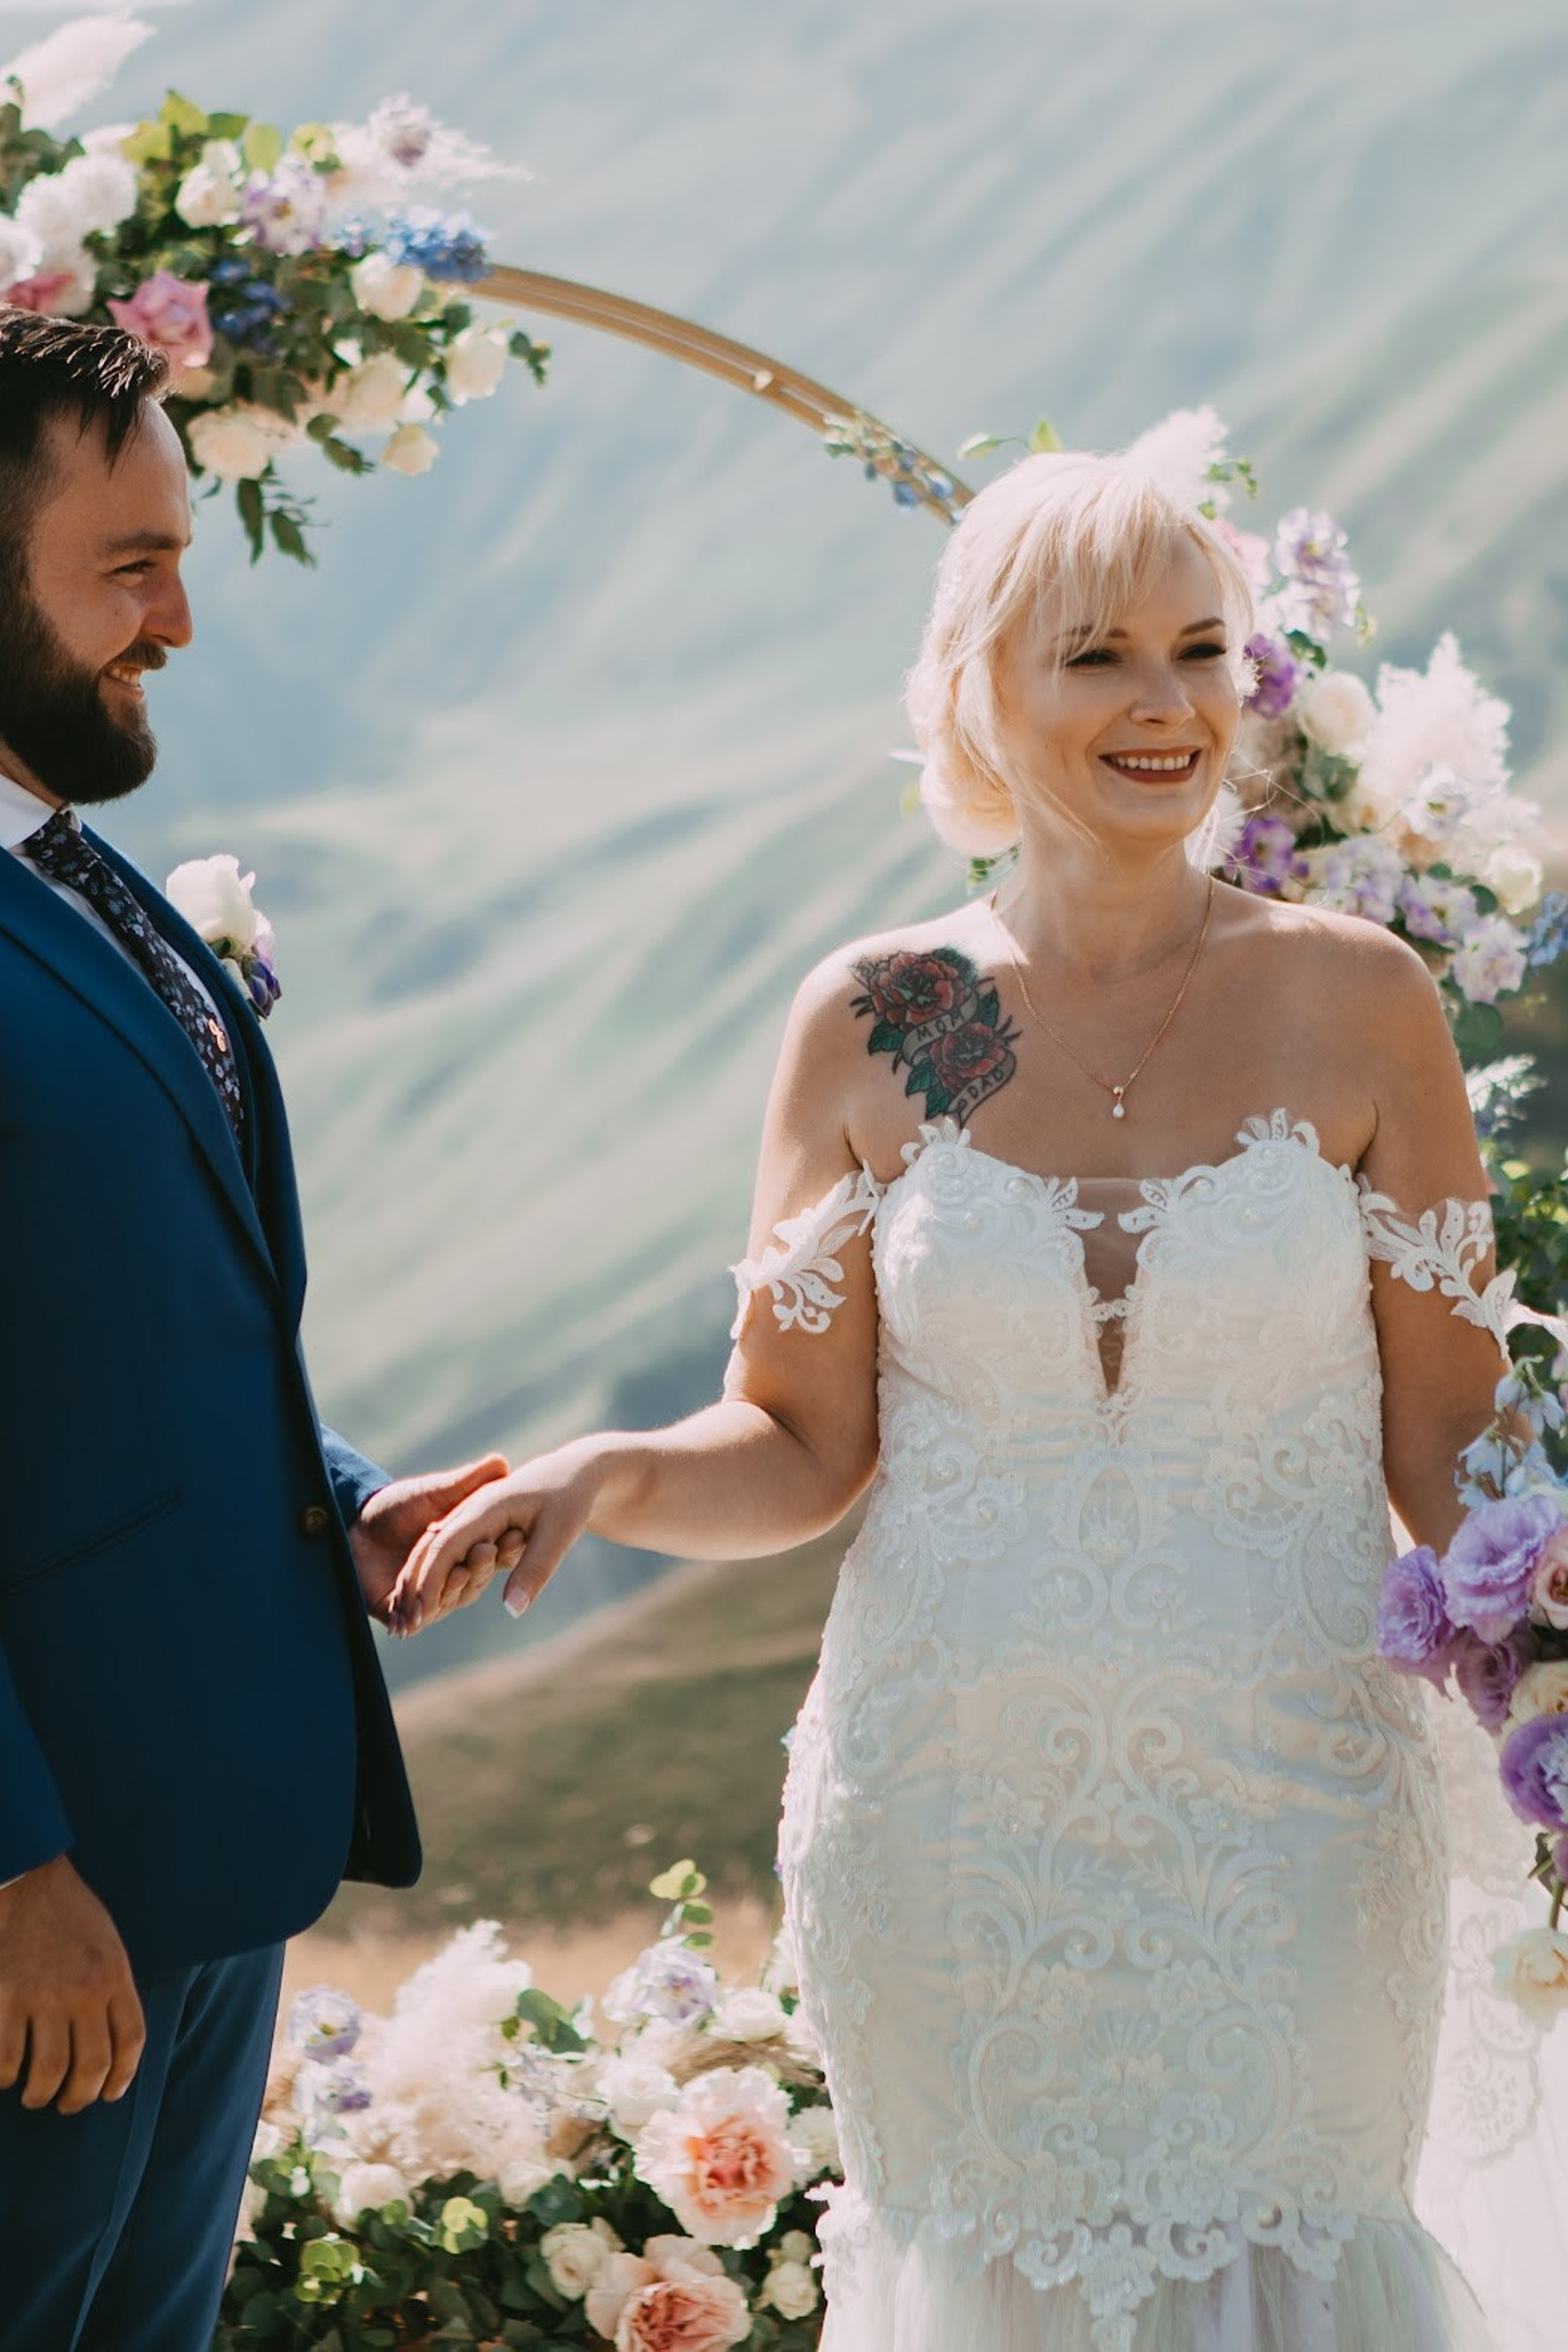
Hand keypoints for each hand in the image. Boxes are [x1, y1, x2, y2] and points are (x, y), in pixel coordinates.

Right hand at [0, 1857, 144, 2113]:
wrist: (28, 1879)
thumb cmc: (69, 1912)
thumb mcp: (109, 1943)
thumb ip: (112, 1987)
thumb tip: (113, 2037)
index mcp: (115, 1974)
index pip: (131, 2040)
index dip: (123, 2077)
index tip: (110, 2094)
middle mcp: (84, 1989)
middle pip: (92, 2065)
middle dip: (80, 2097)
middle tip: (69, 2103)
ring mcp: (43, 1995)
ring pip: (49, 2071)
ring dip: (41, 2094)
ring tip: (35, 2095)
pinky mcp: (5, 1996)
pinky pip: (6, 2057)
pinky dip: (4, 2075)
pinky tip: (5, 2073)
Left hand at [349, 1454, 523, 1627]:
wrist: (353, 1521)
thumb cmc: (398, 1504)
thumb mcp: (435, 1491)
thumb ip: (467, 1481)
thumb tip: (501, 1463)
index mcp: (465, 1552)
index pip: (492, 1555)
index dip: (505, 1547)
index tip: (516, 1533)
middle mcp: (450, 1578)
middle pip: (473, 1580)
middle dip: (481, 1567)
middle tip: (487, 1550)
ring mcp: (425, 1596)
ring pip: (448, 1601)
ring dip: (456, 1589)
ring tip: (460, 1572)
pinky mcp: (395, 1609)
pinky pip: (410, 1618)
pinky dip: (416, 1617)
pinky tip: (422, 1613)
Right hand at [388, 1442, 610, 1633]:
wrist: (574, 1472)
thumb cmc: (570, 1499)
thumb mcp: (559, 1533)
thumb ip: (533, 1569)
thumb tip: (512, 1610)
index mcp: (486, 1507)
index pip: (447, 1546)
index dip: (430, 1582)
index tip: (419, 1616)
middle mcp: (472, 1511)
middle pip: (432, 1550)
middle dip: (414, 1587)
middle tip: (402, 1627)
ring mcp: (471, 1516)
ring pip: (436, 1550)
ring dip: (419, 1583)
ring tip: (406, 1620)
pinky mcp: (476, 1524)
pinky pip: (449, 1549)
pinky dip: (434, 1574)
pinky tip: (426, 1602)